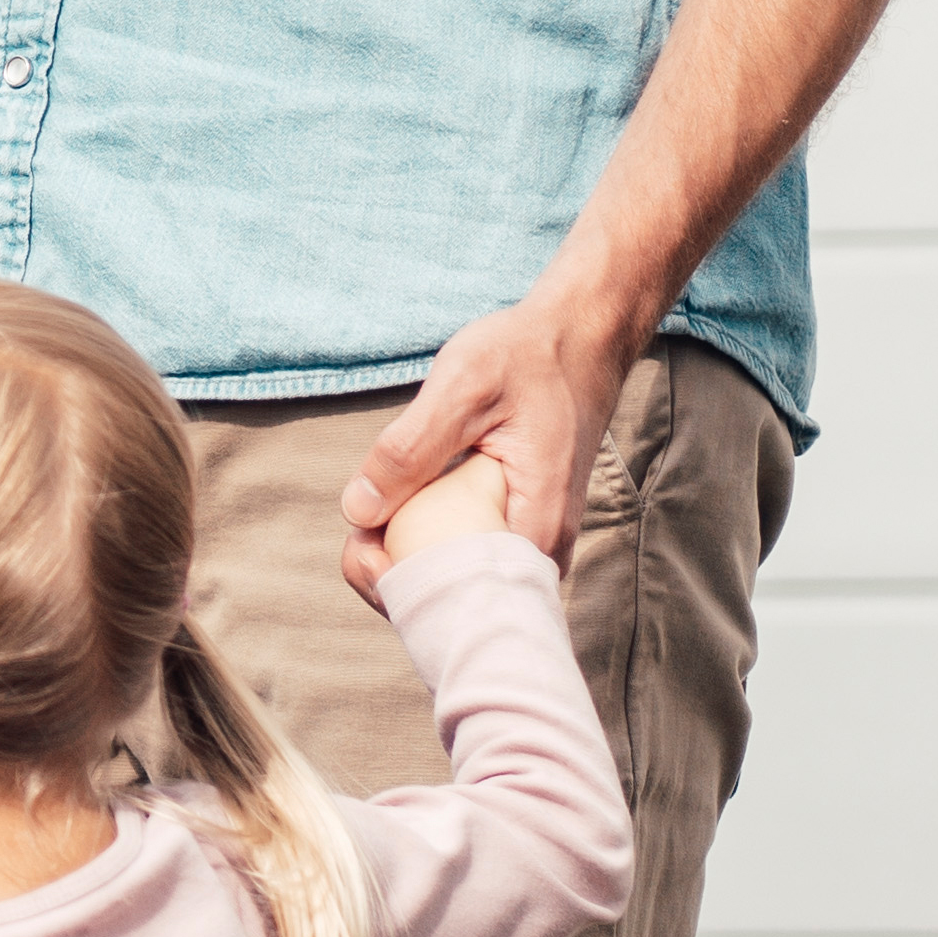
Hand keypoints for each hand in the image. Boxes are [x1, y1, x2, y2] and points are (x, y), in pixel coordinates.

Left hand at [347, 278, 628, 586]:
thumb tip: (358, 511)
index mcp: (537, 525)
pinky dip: (430, 543)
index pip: (467, 594)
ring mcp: (533, 540)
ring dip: (411, 562)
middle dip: (399, 580)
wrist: (580, 337)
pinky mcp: (518, 526)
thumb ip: (410, 450)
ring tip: (372, 526)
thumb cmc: (528, 357)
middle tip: (358, 540)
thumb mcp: (461, 388)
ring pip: (464, 579)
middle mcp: (543, 548)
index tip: (363, 551)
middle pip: (463, 599)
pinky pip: (470, 554)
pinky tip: (397, 517)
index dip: (404, 587)